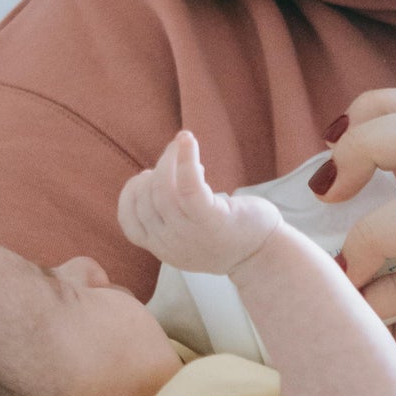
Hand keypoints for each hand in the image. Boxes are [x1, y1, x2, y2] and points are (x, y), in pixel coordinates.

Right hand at [118, 130, 280, 275]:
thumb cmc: (231, 237)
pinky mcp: (210, 220)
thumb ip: (170, 219)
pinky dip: (184, 158)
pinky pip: (188, 185)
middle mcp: (171, 245)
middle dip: (155, 171)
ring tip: (182, 144)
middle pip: (145, 201)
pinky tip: (187, 140)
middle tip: (173, 155)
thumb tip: (154, 178)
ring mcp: (189, 234)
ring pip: (162, 190)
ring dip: (168, 159)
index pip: (129, 224)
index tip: (148, 177)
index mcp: (164, 250)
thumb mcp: (191, 236)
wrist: (266, 256)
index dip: (131, 195)